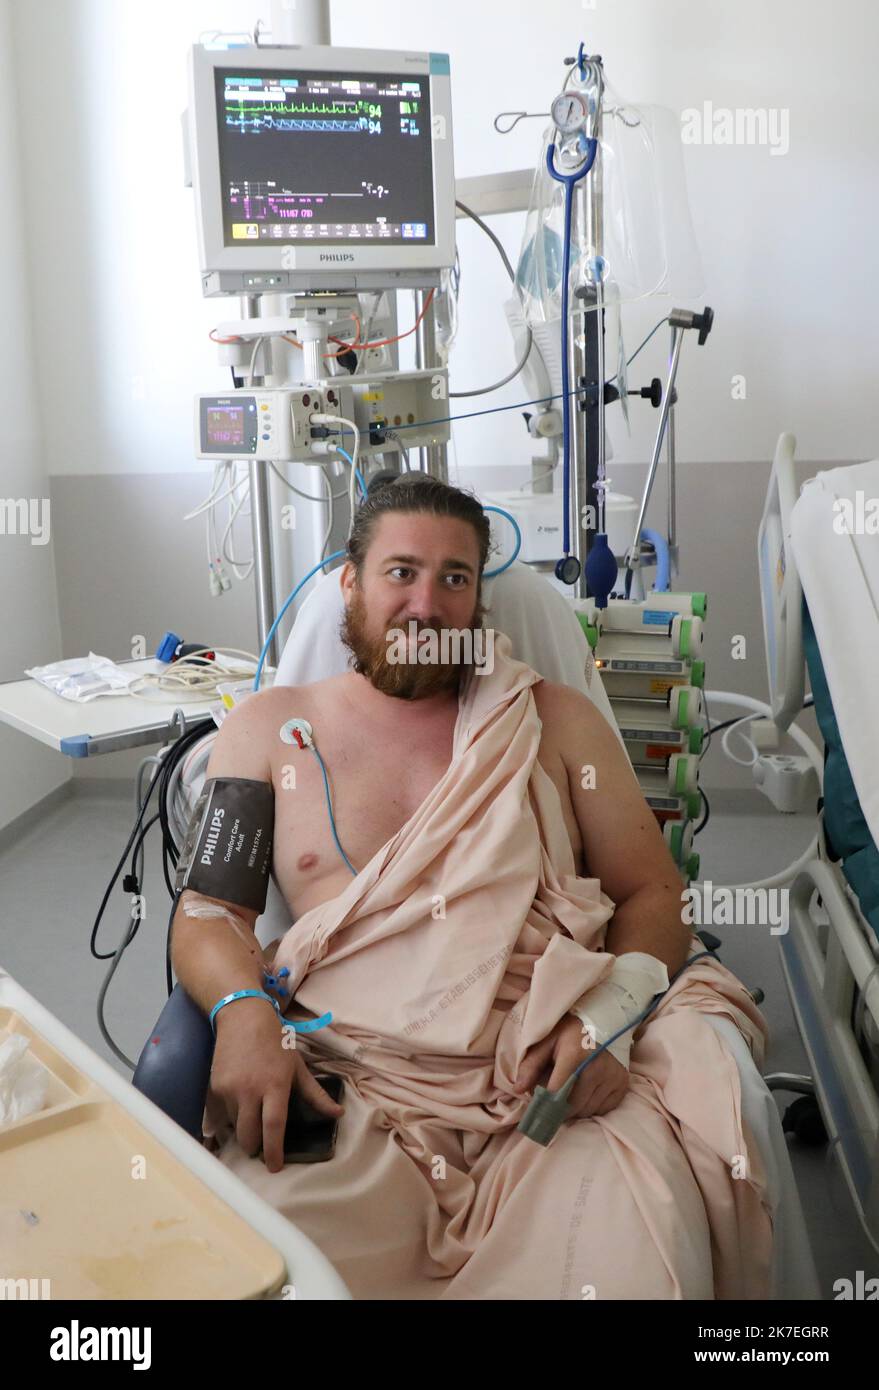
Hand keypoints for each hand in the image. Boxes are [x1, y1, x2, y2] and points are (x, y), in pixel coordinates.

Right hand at [210, 998, 343, 1172]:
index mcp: (275, 1085)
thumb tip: (337, 1114)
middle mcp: (250, 1090)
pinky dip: (232, 1116)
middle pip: (249, 1135)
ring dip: (244, 1129)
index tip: (275, 1167)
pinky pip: (223, 1113)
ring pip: (235, 1125)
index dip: (274, 1152)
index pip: (273, 1127)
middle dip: (255, 1148)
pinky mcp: (215, 1087)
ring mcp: (229, 1089)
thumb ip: (315, 1094)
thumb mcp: (298, 1066)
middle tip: (262, 1149)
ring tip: (253, 1118)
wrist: (242, 1016)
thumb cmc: (276, 1040)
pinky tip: (240, 1105)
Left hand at [512, 1015, 629, 1119]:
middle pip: (573, 1106)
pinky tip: (586, 1092)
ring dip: (575, 1109)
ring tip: (569, 1095)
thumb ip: (531, 1065)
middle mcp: (596, 1068)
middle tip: (552, 1101)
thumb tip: (518, 1090)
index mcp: (574, 1056)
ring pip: (588, 1110)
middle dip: (559, 1109)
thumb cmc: (571, 1030)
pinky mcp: (622, 1083)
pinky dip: (592, 1106)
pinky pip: (604, 1108)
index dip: (544, 1104)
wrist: (605, 1019)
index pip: (556, 1094)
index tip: (536, 1110)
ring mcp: (612, 1077)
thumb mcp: (547, 1041)